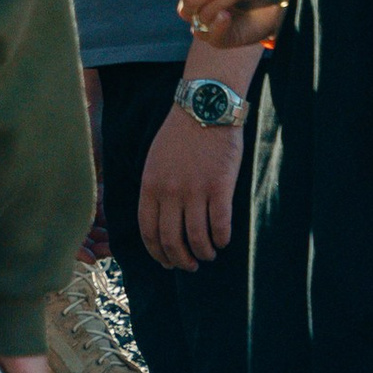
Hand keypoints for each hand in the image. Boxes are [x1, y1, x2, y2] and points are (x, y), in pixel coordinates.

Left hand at [138, 94, 246, 272]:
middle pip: (172, 241)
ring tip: (209, 253)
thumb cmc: (180, 134)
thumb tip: (159, 222)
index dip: (158, 253)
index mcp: (150, 184)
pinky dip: (222, 239)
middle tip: (190, 265)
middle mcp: (170, 191)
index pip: (148, 231)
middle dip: (181, 260)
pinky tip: (224, 240)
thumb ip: (155, 189)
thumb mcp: (155, 160)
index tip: (167, 263)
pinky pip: (220, 226)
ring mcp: (195, 190)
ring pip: (197, 238)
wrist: (205, 107)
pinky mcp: (219, 186)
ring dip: (204, 253)